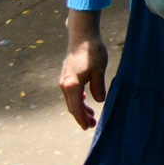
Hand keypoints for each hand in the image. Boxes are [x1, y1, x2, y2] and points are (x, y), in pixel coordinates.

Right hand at [60, 14, 107, 130]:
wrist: (82, 36)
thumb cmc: (92, 52)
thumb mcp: (99, 70)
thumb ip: (98, 87)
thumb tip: (99, 101)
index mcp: (72, 85)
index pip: (75, 107)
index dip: (81, 119)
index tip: (87, 127)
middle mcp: (64, 84)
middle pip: (72, 105)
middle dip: (81, 116)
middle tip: (92, 125)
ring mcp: (64, 79)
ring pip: (72, 99)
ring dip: (80, 108)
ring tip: (91, 116)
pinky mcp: (67, 75)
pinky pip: (72, 91)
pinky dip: (78, 98)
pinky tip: (85, 99)